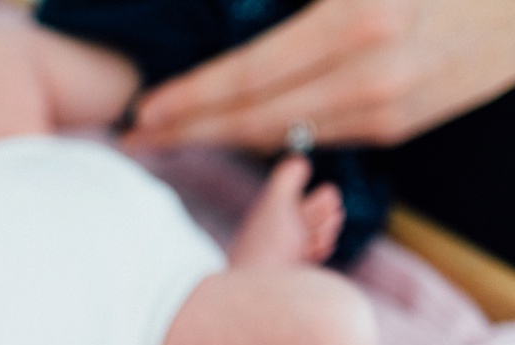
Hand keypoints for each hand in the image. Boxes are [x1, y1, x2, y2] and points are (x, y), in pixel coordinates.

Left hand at [125, 0, 514, 149]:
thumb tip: (240, 9)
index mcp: (353, 20)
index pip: (247, 75)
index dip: (188, 99)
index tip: (143, 112)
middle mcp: (369, 73)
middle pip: (254, 119)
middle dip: (187, 132)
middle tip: (135, 140)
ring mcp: (387, 107)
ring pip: (284, 134)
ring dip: (222, 138)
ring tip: (171, 136)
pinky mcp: (400, 125)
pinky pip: (319, 135)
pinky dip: (271, 134)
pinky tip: (234, 130)